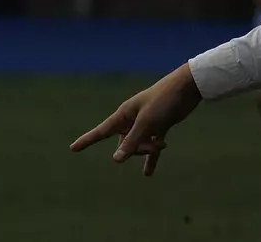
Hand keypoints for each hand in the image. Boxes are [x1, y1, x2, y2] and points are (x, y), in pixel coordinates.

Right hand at [70, 64, 202, 175]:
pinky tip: (148, 173)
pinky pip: (152, 145)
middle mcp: (132, 119)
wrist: (188, 87)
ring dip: (149, 150)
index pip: (101, 131)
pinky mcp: (160, 125)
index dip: (87, 140)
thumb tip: (116, 160)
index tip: (72, 148)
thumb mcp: (147, 123)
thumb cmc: (164, 101)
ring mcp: (146, 123)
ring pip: (140, 145)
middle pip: (125, 144)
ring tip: (162, 146)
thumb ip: (132, 142)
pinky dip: (152, 157)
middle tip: (154, 144)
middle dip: (137, 149)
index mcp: (124, 114)